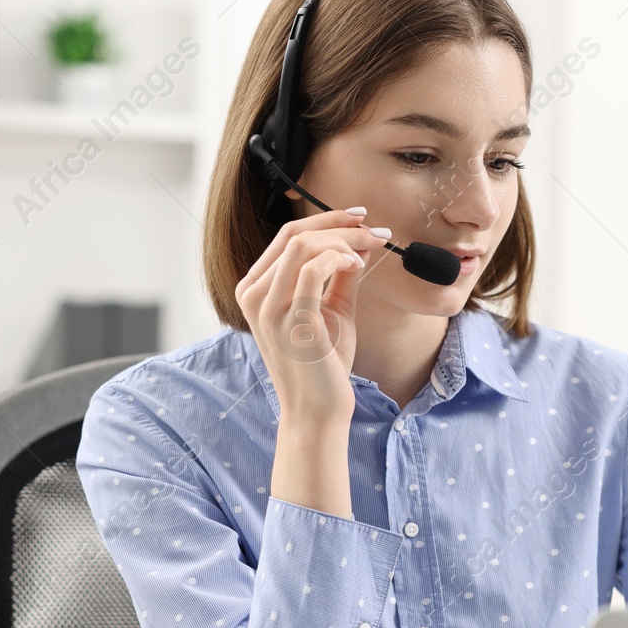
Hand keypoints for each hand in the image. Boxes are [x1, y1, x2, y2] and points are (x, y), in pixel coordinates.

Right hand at [234, 208, 389, 425]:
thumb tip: (360, 240)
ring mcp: (268, 308)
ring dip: (342, 240)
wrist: (319, 409)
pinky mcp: (290, 320)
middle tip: (373, 228)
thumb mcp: (332, 309)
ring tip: (369, 250)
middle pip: (294, 234)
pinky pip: (310, 269)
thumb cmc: (324, 364)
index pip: (287, 236)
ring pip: (302, 245)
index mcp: (256, 289)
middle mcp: (254, 295)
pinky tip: (357, 265)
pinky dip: (338, 258)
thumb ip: (340, 274)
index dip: (326, 219)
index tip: (360, 217)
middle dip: (339, 224)